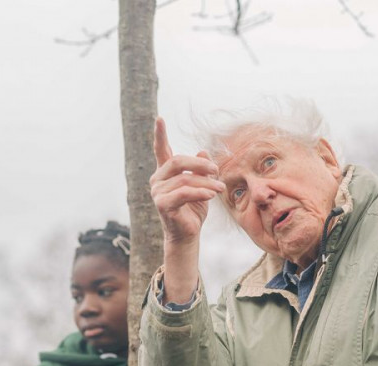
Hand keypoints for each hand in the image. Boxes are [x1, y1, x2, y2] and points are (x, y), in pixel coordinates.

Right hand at [149, 117, 223, 244]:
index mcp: (165, 173)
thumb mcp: (201, 185)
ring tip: (220, 188)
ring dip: (206, 182)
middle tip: (216, 170)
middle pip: (177, 161)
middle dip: (200, 164)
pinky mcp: (162, 204)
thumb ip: (200, 170)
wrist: (188, 234)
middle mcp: (157, 180)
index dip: (160, 135)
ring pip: (184, 179)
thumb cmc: (193, 209)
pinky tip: (212, 195)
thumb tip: (203, 152)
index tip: (159, 118)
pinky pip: (183, 192)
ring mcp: (157, 192)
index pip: (161, 150)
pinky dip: (200, 192)